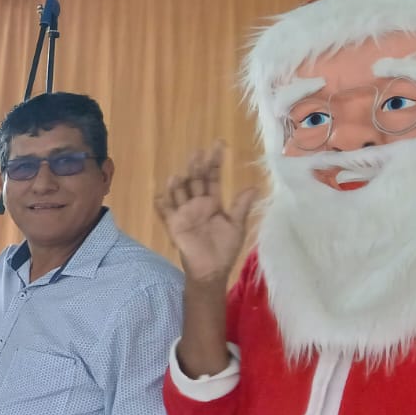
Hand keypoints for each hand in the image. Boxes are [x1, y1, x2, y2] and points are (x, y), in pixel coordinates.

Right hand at [153, 142, 259, 284]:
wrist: (212, 269)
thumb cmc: (225, 248)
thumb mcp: (237, 226)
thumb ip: (241, 206)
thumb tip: (254, 187)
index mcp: (212, 202)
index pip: (213, 178)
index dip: (215, 162)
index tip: (218, 145)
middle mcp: (197, 204)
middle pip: (195, 181)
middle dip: (196, 166)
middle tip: (198, 152)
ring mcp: (184, 213)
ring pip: (179, 193)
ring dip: (179, 183)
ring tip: (180, 175)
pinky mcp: (174, 225)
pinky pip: (165, 212)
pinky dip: (162, 203)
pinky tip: (161, 194)